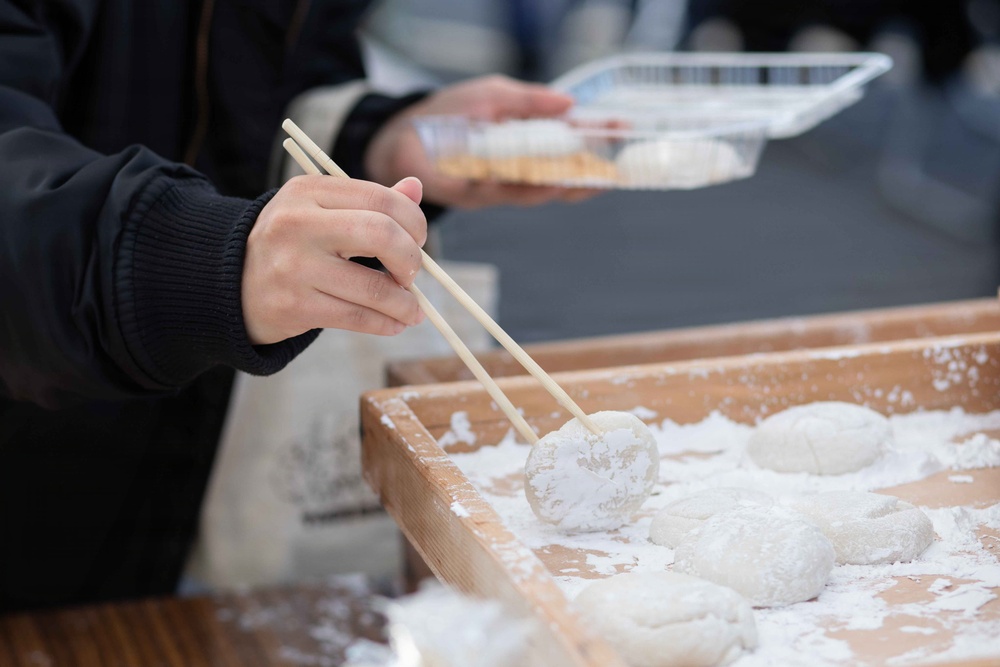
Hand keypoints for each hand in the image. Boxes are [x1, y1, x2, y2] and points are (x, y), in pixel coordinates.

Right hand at [242, 176, 427, 344]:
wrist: (228, 285)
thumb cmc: (289, 245)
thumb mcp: (318, 211)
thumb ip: (367, 201)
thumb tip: (415, 188)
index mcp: (308, 191)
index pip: (379, 198)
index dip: (413, 221)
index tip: (418, 241)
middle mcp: (298, 224)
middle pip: (381, 234)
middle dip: (412, 259)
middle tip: (414, 274)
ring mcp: (294, 267)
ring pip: (374, 287)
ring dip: (405, 303)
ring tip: (411, 310)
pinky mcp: (294, 307)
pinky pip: (357, 317)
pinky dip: (385, 323)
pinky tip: (394, 323)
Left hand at [364, 75, 602, 209]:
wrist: (401, 132)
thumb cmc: (448, 111)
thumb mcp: (494, 95)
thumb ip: (529, 100)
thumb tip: (570, 103)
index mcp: (525, 141)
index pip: (569, 141)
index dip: (596, 136)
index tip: (623, 129)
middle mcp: (517, 168)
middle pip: (561, 174)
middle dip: (589, 171)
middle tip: (616, 167)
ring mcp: (497, 185)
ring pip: (538, 190)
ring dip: (564, 186)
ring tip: (588, 180)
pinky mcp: (474, 196)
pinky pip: (503, 194)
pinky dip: (522, 189)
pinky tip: (544, 184)